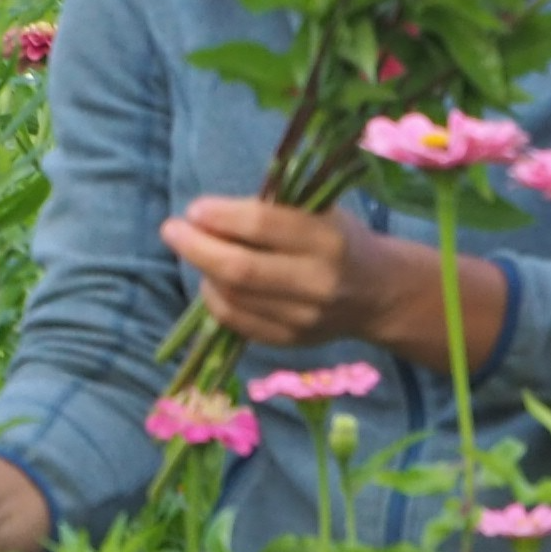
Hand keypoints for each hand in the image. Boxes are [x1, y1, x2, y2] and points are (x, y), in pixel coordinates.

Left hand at [158, 196, 505, 375]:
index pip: (262, 226)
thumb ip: (270, 212)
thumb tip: (206, 216)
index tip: (194, 209)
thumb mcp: (317, 211)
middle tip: (172, 230)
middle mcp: (316, 283)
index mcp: (326, 239)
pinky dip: (216, 300)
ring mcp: (303, 319)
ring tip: (196, 251)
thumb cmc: (338, 237)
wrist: (378, 293)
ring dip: (204, 272)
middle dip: (197, 248)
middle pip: (241, 270)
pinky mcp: (291, 342)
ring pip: (234, 298)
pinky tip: (213, 280)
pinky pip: (239, 323)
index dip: (221, 217)